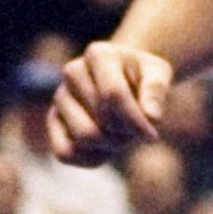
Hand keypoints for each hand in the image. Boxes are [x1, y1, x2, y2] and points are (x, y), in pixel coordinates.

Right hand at [47, 41, 174, 164]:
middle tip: (134, 129)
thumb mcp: (159, 73)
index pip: (113, 94)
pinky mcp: (53, 119)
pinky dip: (89, 158)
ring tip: (120, 135)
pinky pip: (65, 152)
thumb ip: (157, 90)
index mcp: (99, 54)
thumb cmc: (142, 77)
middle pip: (102, 120)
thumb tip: (152, 116)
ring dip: (110, 145)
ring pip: (84, 137)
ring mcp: (60, 96)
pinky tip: (104, 148)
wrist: (124, 79)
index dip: (136, 121)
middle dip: (126, 134)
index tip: (153, 134)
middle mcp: (73, 71)